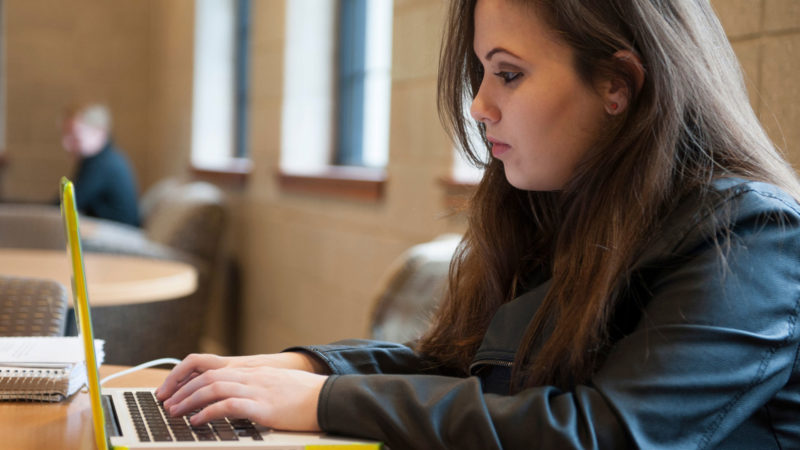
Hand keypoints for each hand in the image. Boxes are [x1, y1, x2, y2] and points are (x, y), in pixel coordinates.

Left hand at [159, 365, 327, 430]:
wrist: (328, 398)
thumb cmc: (305, 397)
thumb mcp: (274, 387)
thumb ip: (253, 389)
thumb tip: (232, 402)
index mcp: (251, 370)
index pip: (209, 366)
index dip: (185, 377)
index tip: (172, 390)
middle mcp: (250, 376)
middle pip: (206, 376)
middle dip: (182, 391)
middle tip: (167, 405)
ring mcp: (256, 389)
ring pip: (212, 388)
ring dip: (189, 401)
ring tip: (175, 413)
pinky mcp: (262, 405)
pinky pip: (228, 405)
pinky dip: (208, 412)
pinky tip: (197, 421)